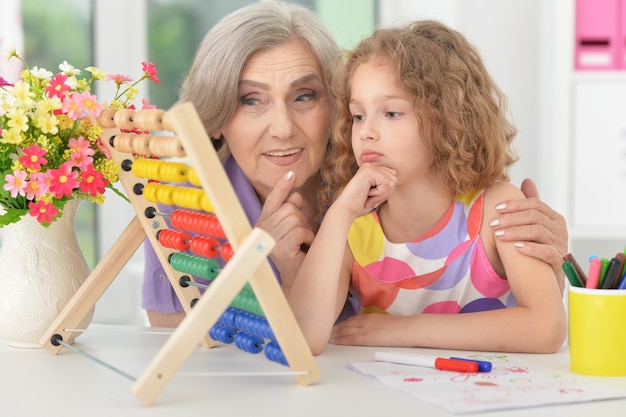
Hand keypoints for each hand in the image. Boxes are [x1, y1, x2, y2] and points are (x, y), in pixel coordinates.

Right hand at [256, 171, 314, 291]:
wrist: (297, 276)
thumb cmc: (297, 250)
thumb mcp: (293, 226)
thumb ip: (291, 209)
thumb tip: (295, 195)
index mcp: (263, 222)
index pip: (272, 200)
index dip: (282, 187)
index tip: (291, 174)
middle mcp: (262, 230)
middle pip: (289, 208)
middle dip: (301, 219)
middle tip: (300, 235)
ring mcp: (269, 240)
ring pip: (295, 218)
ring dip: (305, 229)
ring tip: (301, 242)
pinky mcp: (279, 249)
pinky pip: (300, 230)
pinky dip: (307, 237)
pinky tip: (303, 247)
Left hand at [330, 313, 410, 346]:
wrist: (407, 328)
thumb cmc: (401, 327)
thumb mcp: (385, 322)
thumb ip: (376, 324)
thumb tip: (372, 330)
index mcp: (370, 317)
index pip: (352, 319)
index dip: (342, 323)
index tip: (334, 326)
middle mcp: (365, 321)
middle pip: (346, 324)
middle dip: (335, 328)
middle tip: (325, 331)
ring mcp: (365, 329)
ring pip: (345, 330)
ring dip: (335, 333)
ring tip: (326, 337)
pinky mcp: (367, 337)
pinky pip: (350, 339)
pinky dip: (340, 339)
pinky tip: (334, 341)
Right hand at [335, 164, 395, 217]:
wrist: (347, 209)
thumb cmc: (361, 204)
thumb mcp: (378, 193)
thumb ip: (386, 184)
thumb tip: (395, 177)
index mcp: (372, 169)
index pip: (393, 177)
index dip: (386, 191)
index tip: (373, 197)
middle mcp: (370, 165)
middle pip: (394, 178)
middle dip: (385, 193)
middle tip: (371, 198)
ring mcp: (369, 166)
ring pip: (391, 181)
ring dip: (381, 194)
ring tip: (369, 197)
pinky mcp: (368, 170)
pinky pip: (385, 183)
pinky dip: (379, 194)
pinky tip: (367, 194)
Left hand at [489, 178, 567, 292]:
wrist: (544, 278)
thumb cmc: (536, 248)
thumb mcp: (534, 225)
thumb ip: (531, 205)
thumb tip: (527, 180)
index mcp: (553, 218)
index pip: (535, 204)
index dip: (515, 204)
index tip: (496, 208)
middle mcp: (560, 229)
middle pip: (534, 217)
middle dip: (511, 218)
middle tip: (493, 223)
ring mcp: (561, 244)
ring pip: (538, 232)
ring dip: (516, 232)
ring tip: (498, 235)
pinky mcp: (559, 260)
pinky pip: (547, 252)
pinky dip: (531, 249)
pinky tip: (517, 248)